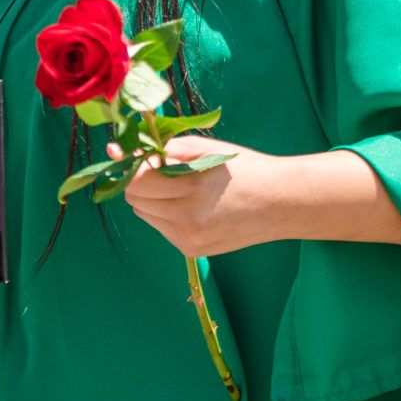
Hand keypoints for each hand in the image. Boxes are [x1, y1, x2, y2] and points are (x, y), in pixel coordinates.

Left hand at [112, 136, 279, 258]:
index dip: (135, 163)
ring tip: (182, 188)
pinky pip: (160, 228)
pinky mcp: (192, 252)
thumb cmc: (244, 168)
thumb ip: (162, 149)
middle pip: (135, 199)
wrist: (281, 203)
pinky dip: (166, 214)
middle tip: (164, 169)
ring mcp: (189, 240)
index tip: (140, 153)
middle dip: (141, 181)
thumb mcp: (206, 148)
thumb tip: (118, 151)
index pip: (137, 179)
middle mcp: (188, 220)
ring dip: (152, 199)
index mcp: (193, 189)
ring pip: (144, 214)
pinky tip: (192, 206)